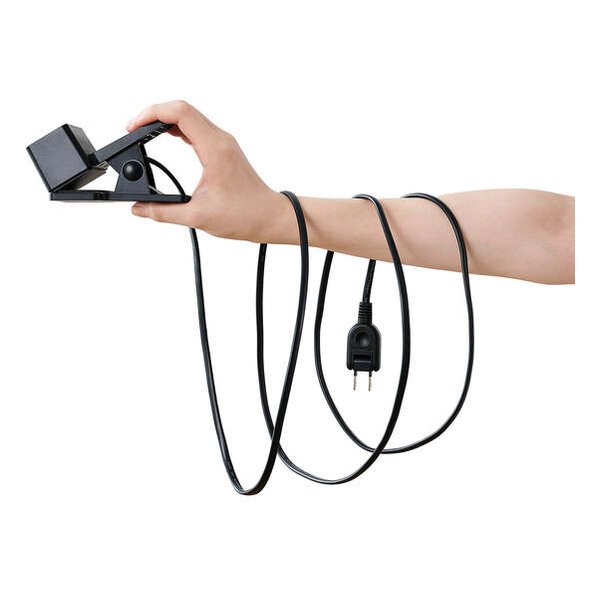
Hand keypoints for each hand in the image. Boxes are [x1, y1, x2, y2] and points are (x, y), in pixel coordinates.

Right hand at [127, 100, 288, 242]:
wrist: (270, 217)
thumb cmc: (244, 215)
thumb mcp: (197, 216)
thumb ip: (163, 212)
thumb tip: (139, 209)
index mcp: (215, 149)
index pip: (180, 113)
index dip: (152, 114)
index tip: (133, 127)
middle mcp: (220, 139)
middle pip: (182, 109)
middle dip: (154, 114)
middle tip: (134, 130)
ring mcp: (223, 143)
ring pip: (190, 116)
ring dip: (165, 120)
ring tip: (144, 134)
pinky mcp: (223, 149)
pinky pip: (197, 128)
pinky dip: (178, 129)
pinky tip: (165, 138)